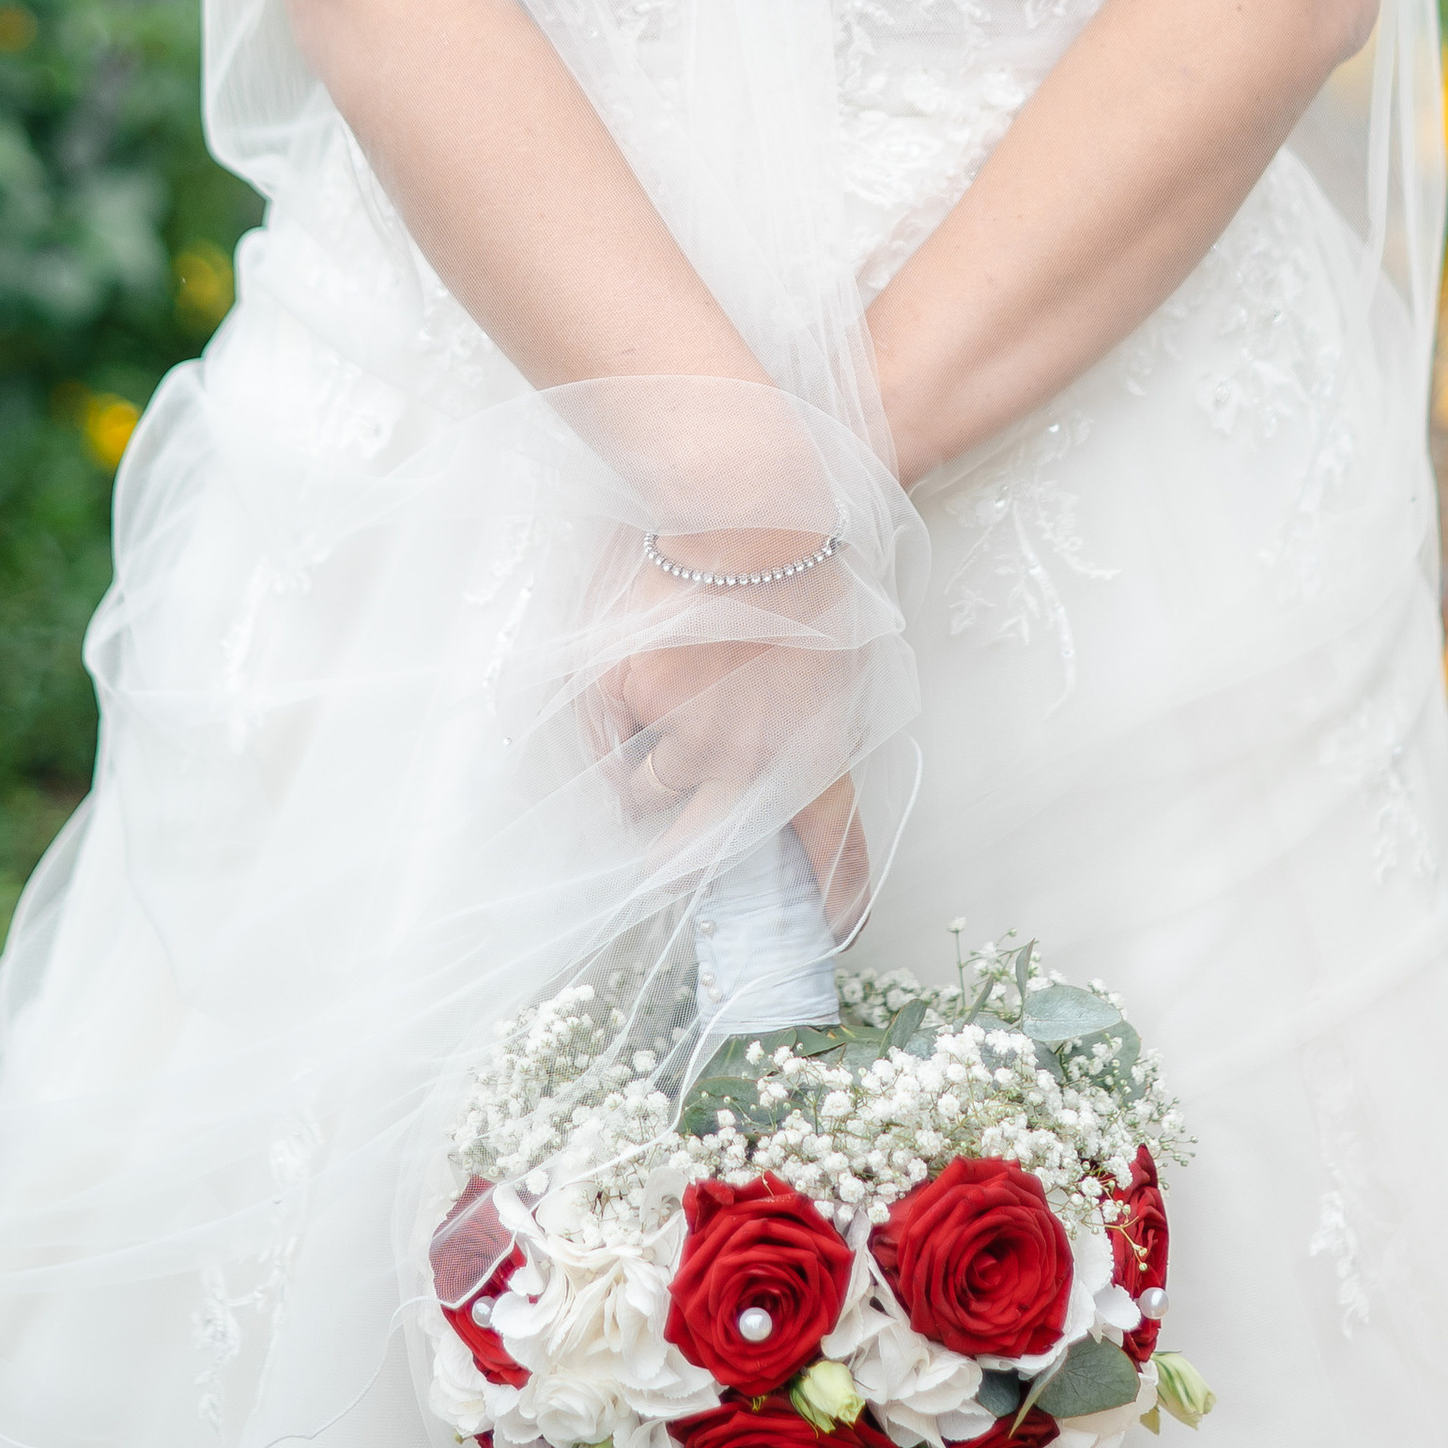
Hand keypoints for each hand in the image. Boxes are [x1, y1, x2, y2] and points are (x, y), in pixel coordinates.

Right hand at [597, 538, 869, 930]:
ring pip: (640, 792)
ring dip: (644, 773)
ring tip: (655, 716)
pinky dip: (608, 724)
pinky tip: (630, 681)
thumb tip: (803, 777)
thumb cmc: (809, 580)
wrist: (761, 516)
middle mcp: (745, 763)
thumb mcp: (844, 668)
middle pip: (694, 857)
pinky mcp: (630, 695)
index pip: (831, 852)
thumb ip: (820, 732)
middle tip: (666, 864)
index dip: (836, 901)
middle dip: (675, 866)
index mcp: (812, 755)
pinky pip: (602, 741)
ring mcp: (682, 733)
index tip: (835, 930)